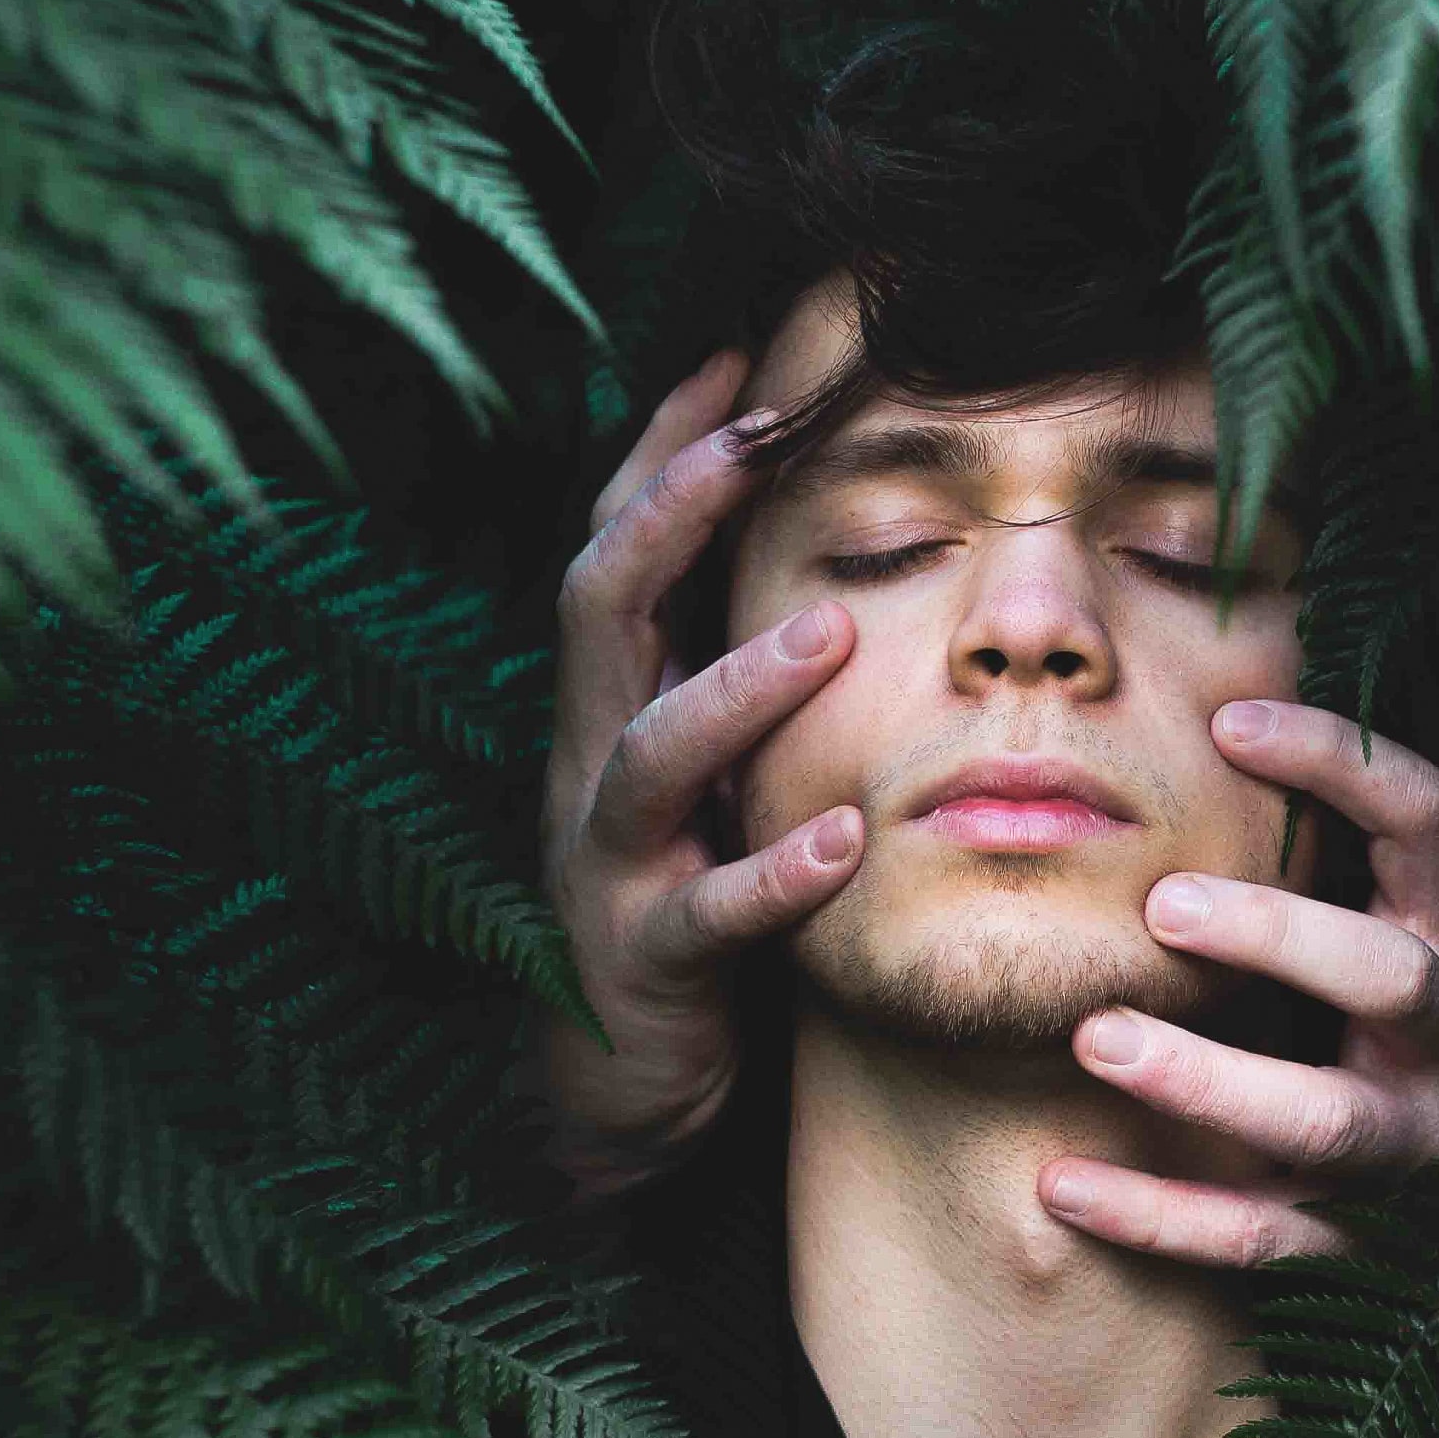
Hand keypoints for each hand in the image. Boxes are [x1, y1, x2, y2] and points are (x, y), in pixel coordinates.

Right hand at [535, 352, 864, 1202]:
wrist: (623, 1078)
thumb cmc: (691, 889)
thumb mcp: (709, 762)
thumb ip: (738, 661)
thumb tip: (828, 538)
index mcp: (611, 702)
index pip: (618, 546)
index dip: (665, 452)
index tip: (737, 359)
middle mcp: (591, 764)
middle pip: (598, 613)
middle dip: (666, 518)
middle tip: (754, 441)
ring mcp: (607, 863)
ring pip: (648, 756)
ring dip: (736, 687)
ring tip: (830, 631)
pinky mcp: (647, 961)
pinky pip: (708, 912)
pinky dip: (775, 874)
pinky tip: (848, 841)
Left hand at [1039, 700, 1438, 1265]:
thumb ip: (1429, 809)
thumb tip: (1413, 659)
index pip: (1425, 820)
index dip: (1339, 763)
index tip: (1231, 723)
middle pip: (1388, 978)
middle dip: (1280, 935)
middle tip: (1160, 903)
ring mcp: (1414, 1151)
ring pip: (1322, 1122)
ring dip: (1207, 1081)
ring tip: (1096, 1039)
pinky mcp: (1366, 1247)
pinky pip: (1261, 1240)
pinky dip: (1160, 1220)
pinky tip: (1060, 1186)